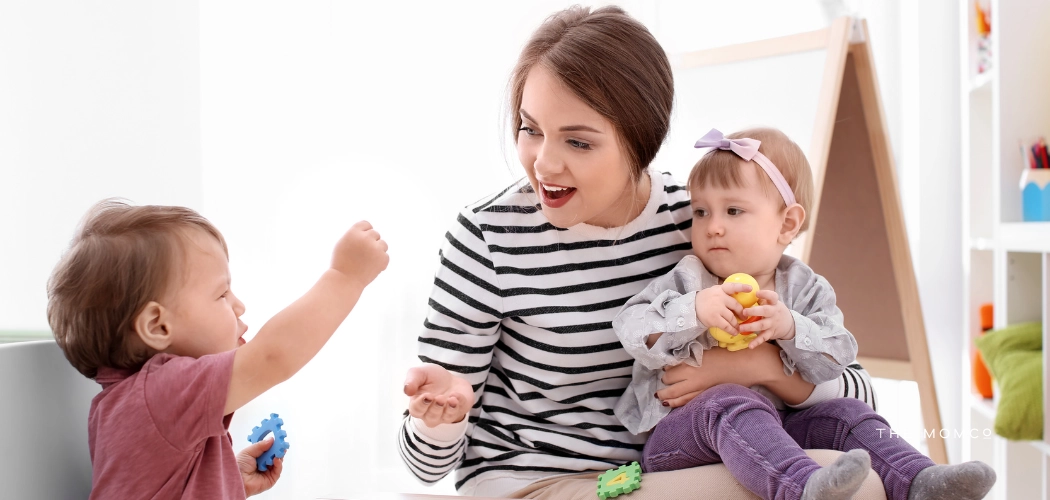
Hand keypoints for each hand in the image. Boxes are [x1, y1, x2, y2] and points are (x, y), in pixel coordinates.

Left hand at [237, 437, 283, 496]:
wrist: (238, 480)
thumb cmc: (239, 466)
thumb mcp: (248, 452)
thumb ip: (260, 445)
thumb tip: (272, 439)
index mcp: (257, 457)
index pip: (268, 449)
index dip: (273, 444)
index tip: (278, 438)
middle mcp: (263, 464)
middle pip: (274, 455)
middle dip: (278, 449)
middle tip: (282, 444)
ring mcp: (268, 471)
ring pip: (278, 462)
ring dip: (278, 456)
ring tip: (279, 451)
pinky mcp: (271, 479)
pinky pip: (278, 471)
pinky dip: (279, 464)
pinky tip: (276, 459)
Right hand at [331, 221, 389, 286]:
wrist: (344, 281)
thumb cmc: (341, 263)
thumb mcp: (343, 243)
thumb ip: (355, 235)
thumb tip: (368, 230)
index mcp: (354, 232)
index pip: (366, 224)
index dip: (364, 232)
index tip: (361, 241)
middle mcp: (365, 238)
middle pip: (375, 234)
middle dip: (371, 242)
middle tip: (362, 254)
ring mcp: (375, 248)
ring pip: (383, 244)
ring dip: (378, 251)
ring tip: (367, 261)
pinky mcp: (383, 258)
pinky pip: (386, 256)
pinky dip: (380, 261)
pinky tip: (370, 267)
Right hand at [404, 363, 474, 427]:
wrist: (450, 378)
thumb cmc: (431, 378)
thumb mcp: (420, 373)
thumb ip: (412, 380)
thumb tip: (407, 391)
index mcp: (418, 405)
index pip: (416, 410)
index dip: (421, 404)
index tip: (427, 395)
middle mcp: (431, 414)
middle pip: (431, 418)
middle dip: (436, 408)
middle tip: (440, 397)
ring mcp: (445, 414)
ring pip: (446, 418)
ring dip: (449, 409)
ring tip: (451, 399)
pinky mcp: (459, 410)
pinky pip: (460, 411)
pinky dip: (459, 403)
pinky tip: (457, 395)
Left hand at [656, 343, 780, 406]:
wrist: (749, 365)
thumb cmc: (730, 353)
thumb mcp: (708, 350)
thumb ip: (693, 356)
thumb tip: (679, 359)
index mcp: (693, 361)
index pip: (670, 367)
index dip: (666, 368)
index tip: (664, 369)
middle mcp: (693, 375)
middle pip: (670, 381)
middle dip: (664, 383)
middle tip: (663, 382)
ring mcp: (700, 387)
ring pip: (677, 395)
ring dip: (667, 396)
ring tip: (661, 397)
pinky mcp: (708, 395)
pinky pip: (689, 402)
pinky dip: (678, 403)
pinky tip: (672, 404)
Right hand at [694, 282, 750, 335]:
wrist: (691, 308)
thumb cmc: (705, 300)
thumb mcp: (714, 292)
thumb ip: (725, 293)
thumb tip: (740, 297)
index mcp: (720, 290)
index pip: (732, 287)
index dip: (742, 287)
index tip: (750, 288)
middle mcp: (719, 298)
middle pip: (736, 306)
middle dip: (742, 313)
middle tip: (744, 317)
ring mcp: (717, 309)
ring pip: (732, 318)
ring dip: (737, 324)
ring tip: (738, 327)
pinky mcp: (714, 319)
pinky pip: (727, 326)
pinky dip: (732, 330)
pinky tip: (734, 332)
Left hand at [739, 290, 795, 347]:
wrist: (789, 324)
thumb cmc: (774, 310)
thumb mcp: (771, 303)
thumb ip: (762, 299)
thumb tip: (746, 292)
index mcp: (774, 303)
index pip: (772, 297)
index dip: (765, 294)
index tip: (757, 293)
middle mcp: (774, 312)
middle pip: (765, 311)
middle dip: (755, 311)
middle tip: (744, 312)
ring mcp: (773, 323)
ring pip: (762, 325)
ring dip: (751, 326)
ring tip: (740, 328)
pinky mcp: (771, 333)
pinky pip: (764, 337)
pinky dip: (757, 342)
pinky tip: (750, 346)